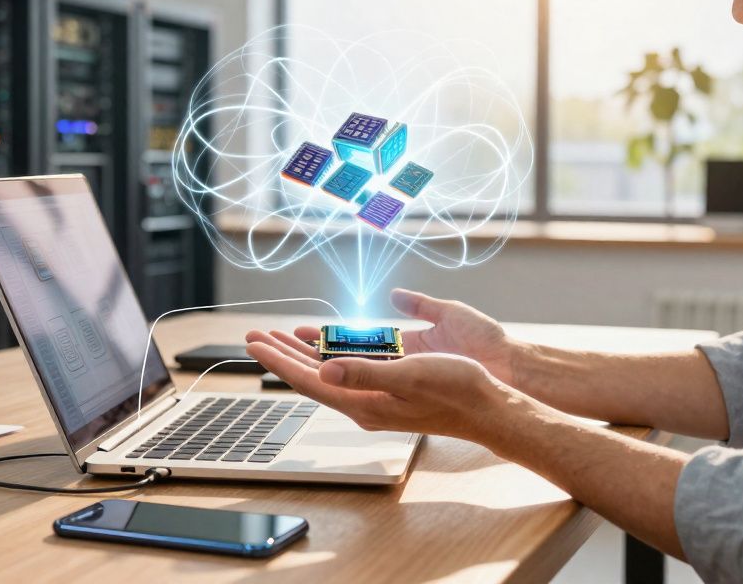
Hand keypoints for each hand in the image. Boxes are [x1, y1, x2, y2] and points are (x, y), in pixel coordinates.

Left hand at [243, 329, 514, 442]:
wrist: (488, 408)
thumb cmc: (455, 391)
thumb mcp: (410, 376)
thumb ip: (366, 374)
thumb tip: (325, 370)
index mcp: (363, 402)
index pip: (308, 380)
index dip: (278, 361)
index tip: (254, 343)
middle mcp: (364, 402)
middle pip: (311, 376)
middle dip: (281, 354)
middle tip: (255, 334)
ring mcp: (376, 397)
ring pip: (327, 372)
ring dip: (301, 353)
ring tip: (279, 336)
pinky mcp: (389, 389)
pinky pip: (348, 370)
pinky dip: (330, 353)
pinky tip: (325, 343)